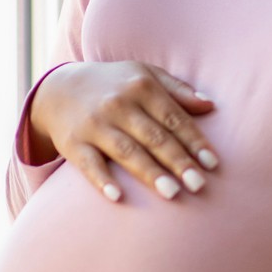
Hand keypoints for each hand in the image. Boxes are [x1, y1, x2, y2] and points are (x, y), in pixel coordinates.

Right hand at [28, 62, 219, 203]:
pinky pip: (89, 164)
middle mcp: (118, 104)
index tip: (212, 164)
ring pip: (127, 151)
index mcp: (141, 86)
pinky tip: (117, 196)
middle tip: (199, 185)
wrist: (58, 89)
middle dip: (178, 161)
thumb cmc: (114, 85)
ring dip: (150, 173)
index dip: (194, 141)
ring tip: (172, 193)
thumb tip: (210, 105)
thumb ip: (177, 89)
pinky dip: (102, 180)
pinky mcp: (73, 143)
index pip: (174, 118)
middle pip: (154, 137)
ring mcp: (95, 124)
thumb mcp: (144, 75)